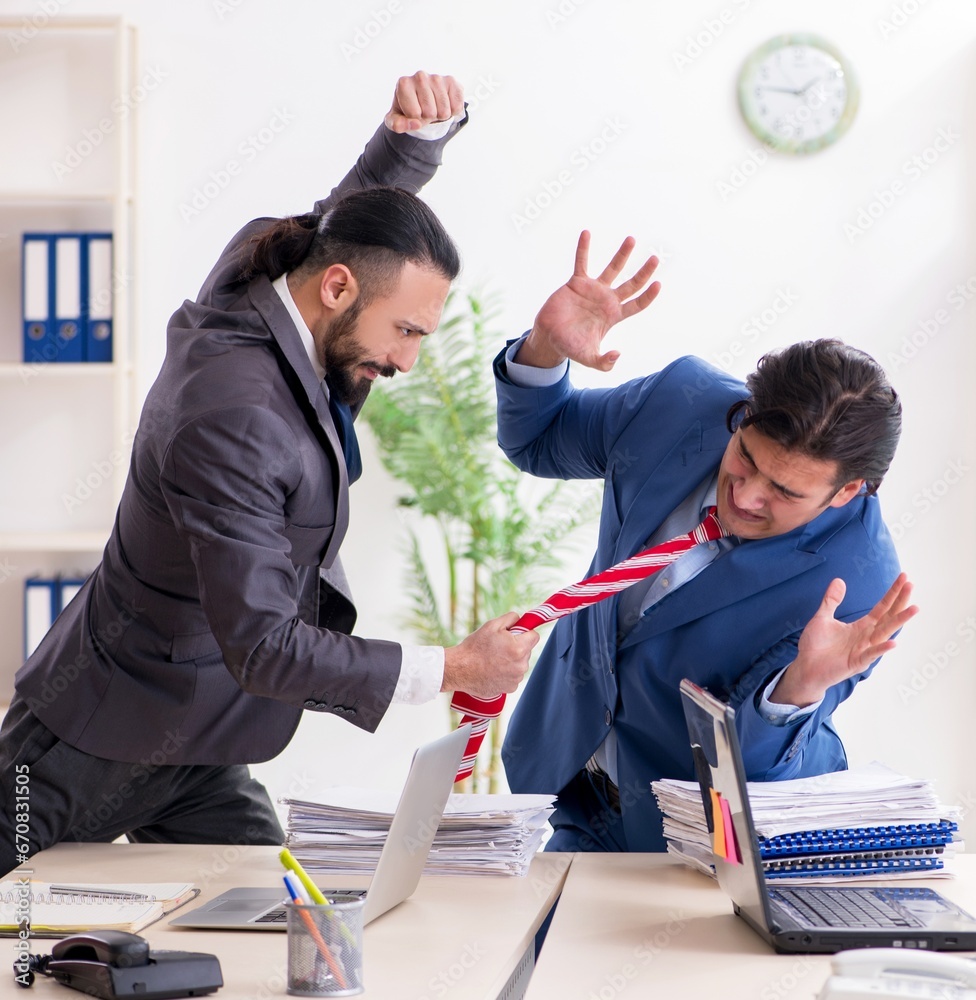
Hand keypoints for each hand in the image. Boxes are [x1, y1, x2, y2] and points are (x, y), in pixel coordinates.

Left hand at [385, 71, 463, 133]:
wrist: (423, 100)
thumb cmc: (408, 109)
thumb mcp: (396, 119)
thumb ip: (398, 124)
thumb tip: (415, 124)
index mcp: (404, 84)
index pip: (414, 113)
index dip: (415, 119)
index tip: (413, 112)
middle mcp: (420, 76)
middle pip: (430, 112)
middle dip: (428, 117)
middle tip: (425, 110)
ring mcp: (437, 78)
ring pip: (444, 111)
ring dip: (440, 115)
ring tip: (434, 106)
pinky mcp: (451, 82)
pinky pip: (456, 106)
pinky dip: (452, 111)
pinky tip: (445, 104)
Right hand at [442, 613, 538, 699]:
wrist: (460, 669)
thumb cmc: (475, 647)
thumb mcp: (492, 625)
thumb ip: (511, 618)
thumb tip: (521, 619)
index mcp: (519, 648)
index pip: (535, 637)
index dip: (525, 633)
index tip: (516, 634)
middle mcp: (521, 666)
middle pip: (527, 651)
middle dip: (517, 647)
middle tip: (499, 647)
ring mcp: (516, 679)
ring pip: (520, 665)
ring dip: (511, 661)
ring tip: (493, 659)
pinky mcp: (509, 689)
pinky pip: (513, 677)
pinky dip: (506, 673)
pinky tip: (492, 670)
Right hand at [516, 231, 660, 370]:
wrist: (549, 337)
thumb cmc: (570, 347)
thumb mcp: (588, 358)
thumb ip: (603, 362)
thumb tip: (617, 356)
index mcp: (613, 316)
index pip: (636, 304)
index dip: (648, 295)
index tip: (658, 284)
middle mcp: (606, 300)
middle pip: (631, 284)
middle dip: (644, 271)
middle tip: (656, 258)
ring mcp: (593, 290)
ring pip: (612, 268)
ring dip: (622, 254)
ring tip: (632, 239)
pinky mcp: (576, 283)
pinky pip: (581, 262)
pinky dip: (583, 248)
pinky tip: (586, 233)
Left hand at [769, 572, 917, 707]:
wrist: (806, 667)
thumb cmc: (815, 645)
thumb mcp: (822, 618)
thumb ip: (832, 601)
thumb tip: (839, 580)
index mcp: (861, 626)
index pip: (882, 607)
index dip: (892, 593)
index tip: (904, 577)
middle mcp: (867, 637)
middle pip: (888, 617)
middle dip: (900, 601)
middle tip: (911, 585)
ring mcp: (864, 650)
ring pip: (885, 633)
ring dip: (899, 621)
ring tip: (914, 608)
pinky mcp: (856, 663)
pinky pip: (871, 655)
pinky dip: (881, 649)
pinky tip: (893, 642)